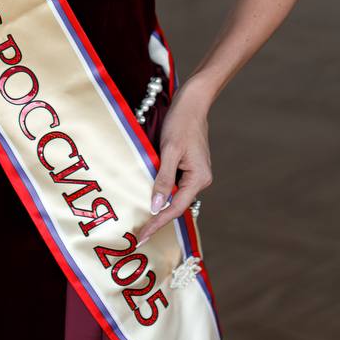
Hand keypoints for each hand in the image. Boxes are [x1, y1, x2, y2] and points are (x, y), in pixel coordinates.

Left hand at [134, 77, 212, 245]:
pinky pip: (175, 184)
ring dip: (159, 206)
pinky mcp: (189, 166)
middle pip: (176, 205)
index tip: (143, 237)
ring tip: (142, 221)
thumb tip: (155, 206)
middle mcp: (200, 180)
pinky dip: (162, 192)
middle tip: (139, 235)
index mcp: (199, 179)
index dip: (158, 223)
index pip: (175, 208)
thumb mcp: (169, 150)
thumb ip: (163, 179)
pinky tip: (150, 197)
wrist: (192, 103)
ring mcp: (195, 173)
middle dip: (158, 219)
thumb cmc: (181, 123)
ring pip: (175, 196)